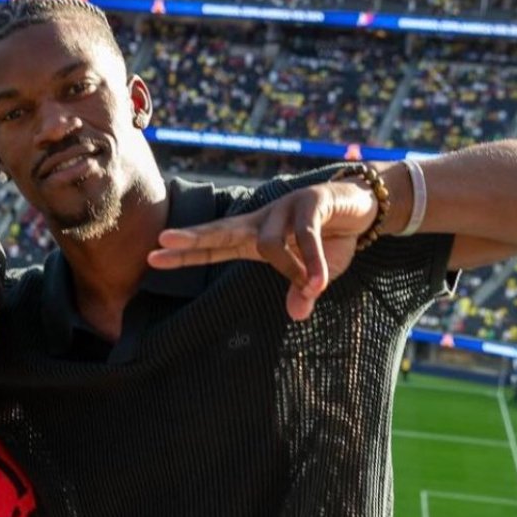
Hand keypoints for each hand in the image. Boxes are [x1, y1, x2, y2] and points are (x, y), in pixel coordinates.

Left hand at [146, 180, 377, 319]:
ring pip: (270, 245)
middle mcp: (261, 221)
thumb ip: (301, 291)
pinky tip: (318, 282)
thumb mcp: (313, 274)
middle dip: (191, 237)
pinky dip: (312, 262)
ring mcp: (283, 208)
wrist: (364, 209)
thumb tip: (297, 314)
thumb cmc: (330, 241)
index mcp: (253, 238)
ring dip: (292, 271)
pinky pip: (304, 237)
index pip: (212, 246)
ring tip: (314, 286)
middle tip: (162, 243)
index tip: (152, 258)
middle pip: (219, 229)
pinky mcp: (309, 201)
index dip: (184, 253)